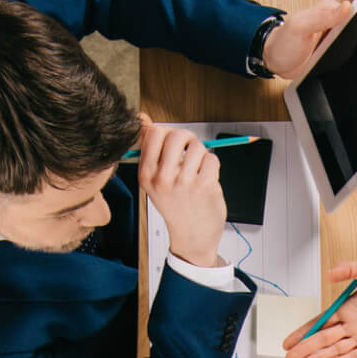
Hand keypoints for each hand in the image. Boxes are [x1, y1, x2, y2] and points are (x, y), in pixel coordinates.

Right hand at [136, 114, 225, 265]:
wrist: (192, 237)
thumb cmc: (175, 206)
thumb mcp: (154, 181)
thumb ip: (151, 151)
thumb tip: (144, 119)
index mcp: (147, 174)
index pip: (153, 133)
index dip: (166, 132)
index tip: (172, 144)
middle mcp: (163, 178)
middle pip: (176, 135)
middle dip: (186, 138)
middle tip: (189, 150)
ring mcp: (184, 182)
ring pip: (196, 146)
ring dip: (201, 153)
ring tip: (198, 169)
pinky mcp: (205, 186)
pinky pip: (212, 159)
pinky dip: (212, 165)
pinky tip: (206, 178)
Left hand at [261, 0, 352, 78]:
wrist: (275, 61)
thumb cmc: (282, 42)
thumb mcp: (300, 26)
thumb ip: (322, 16)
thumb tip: (347, 7)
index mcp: (328, 9)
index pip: (351, 11)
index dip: (355, 22)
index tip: (345, 34)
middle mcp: (333, 21)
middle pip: (354, 29)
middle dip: (352, 41)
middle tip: (333, 48)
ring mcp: (334, 37)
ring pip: (352, 43)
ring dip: (348, 52)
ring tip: (331, 57)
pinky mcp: (333, 51)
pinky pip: (345, 56)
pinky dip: (342, 61)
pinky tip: (333, 64)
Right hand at [281, 262, 356, 357]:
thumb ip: (349, 270)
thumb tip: (329, 274)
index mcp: (347, 309)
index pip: (320, 323)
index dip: (303, 332)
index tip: (288, 341)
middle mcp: (352, 326)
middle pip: (323, 339)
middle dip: (305, 349)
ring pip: (335, 350)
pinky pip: (354, 357)